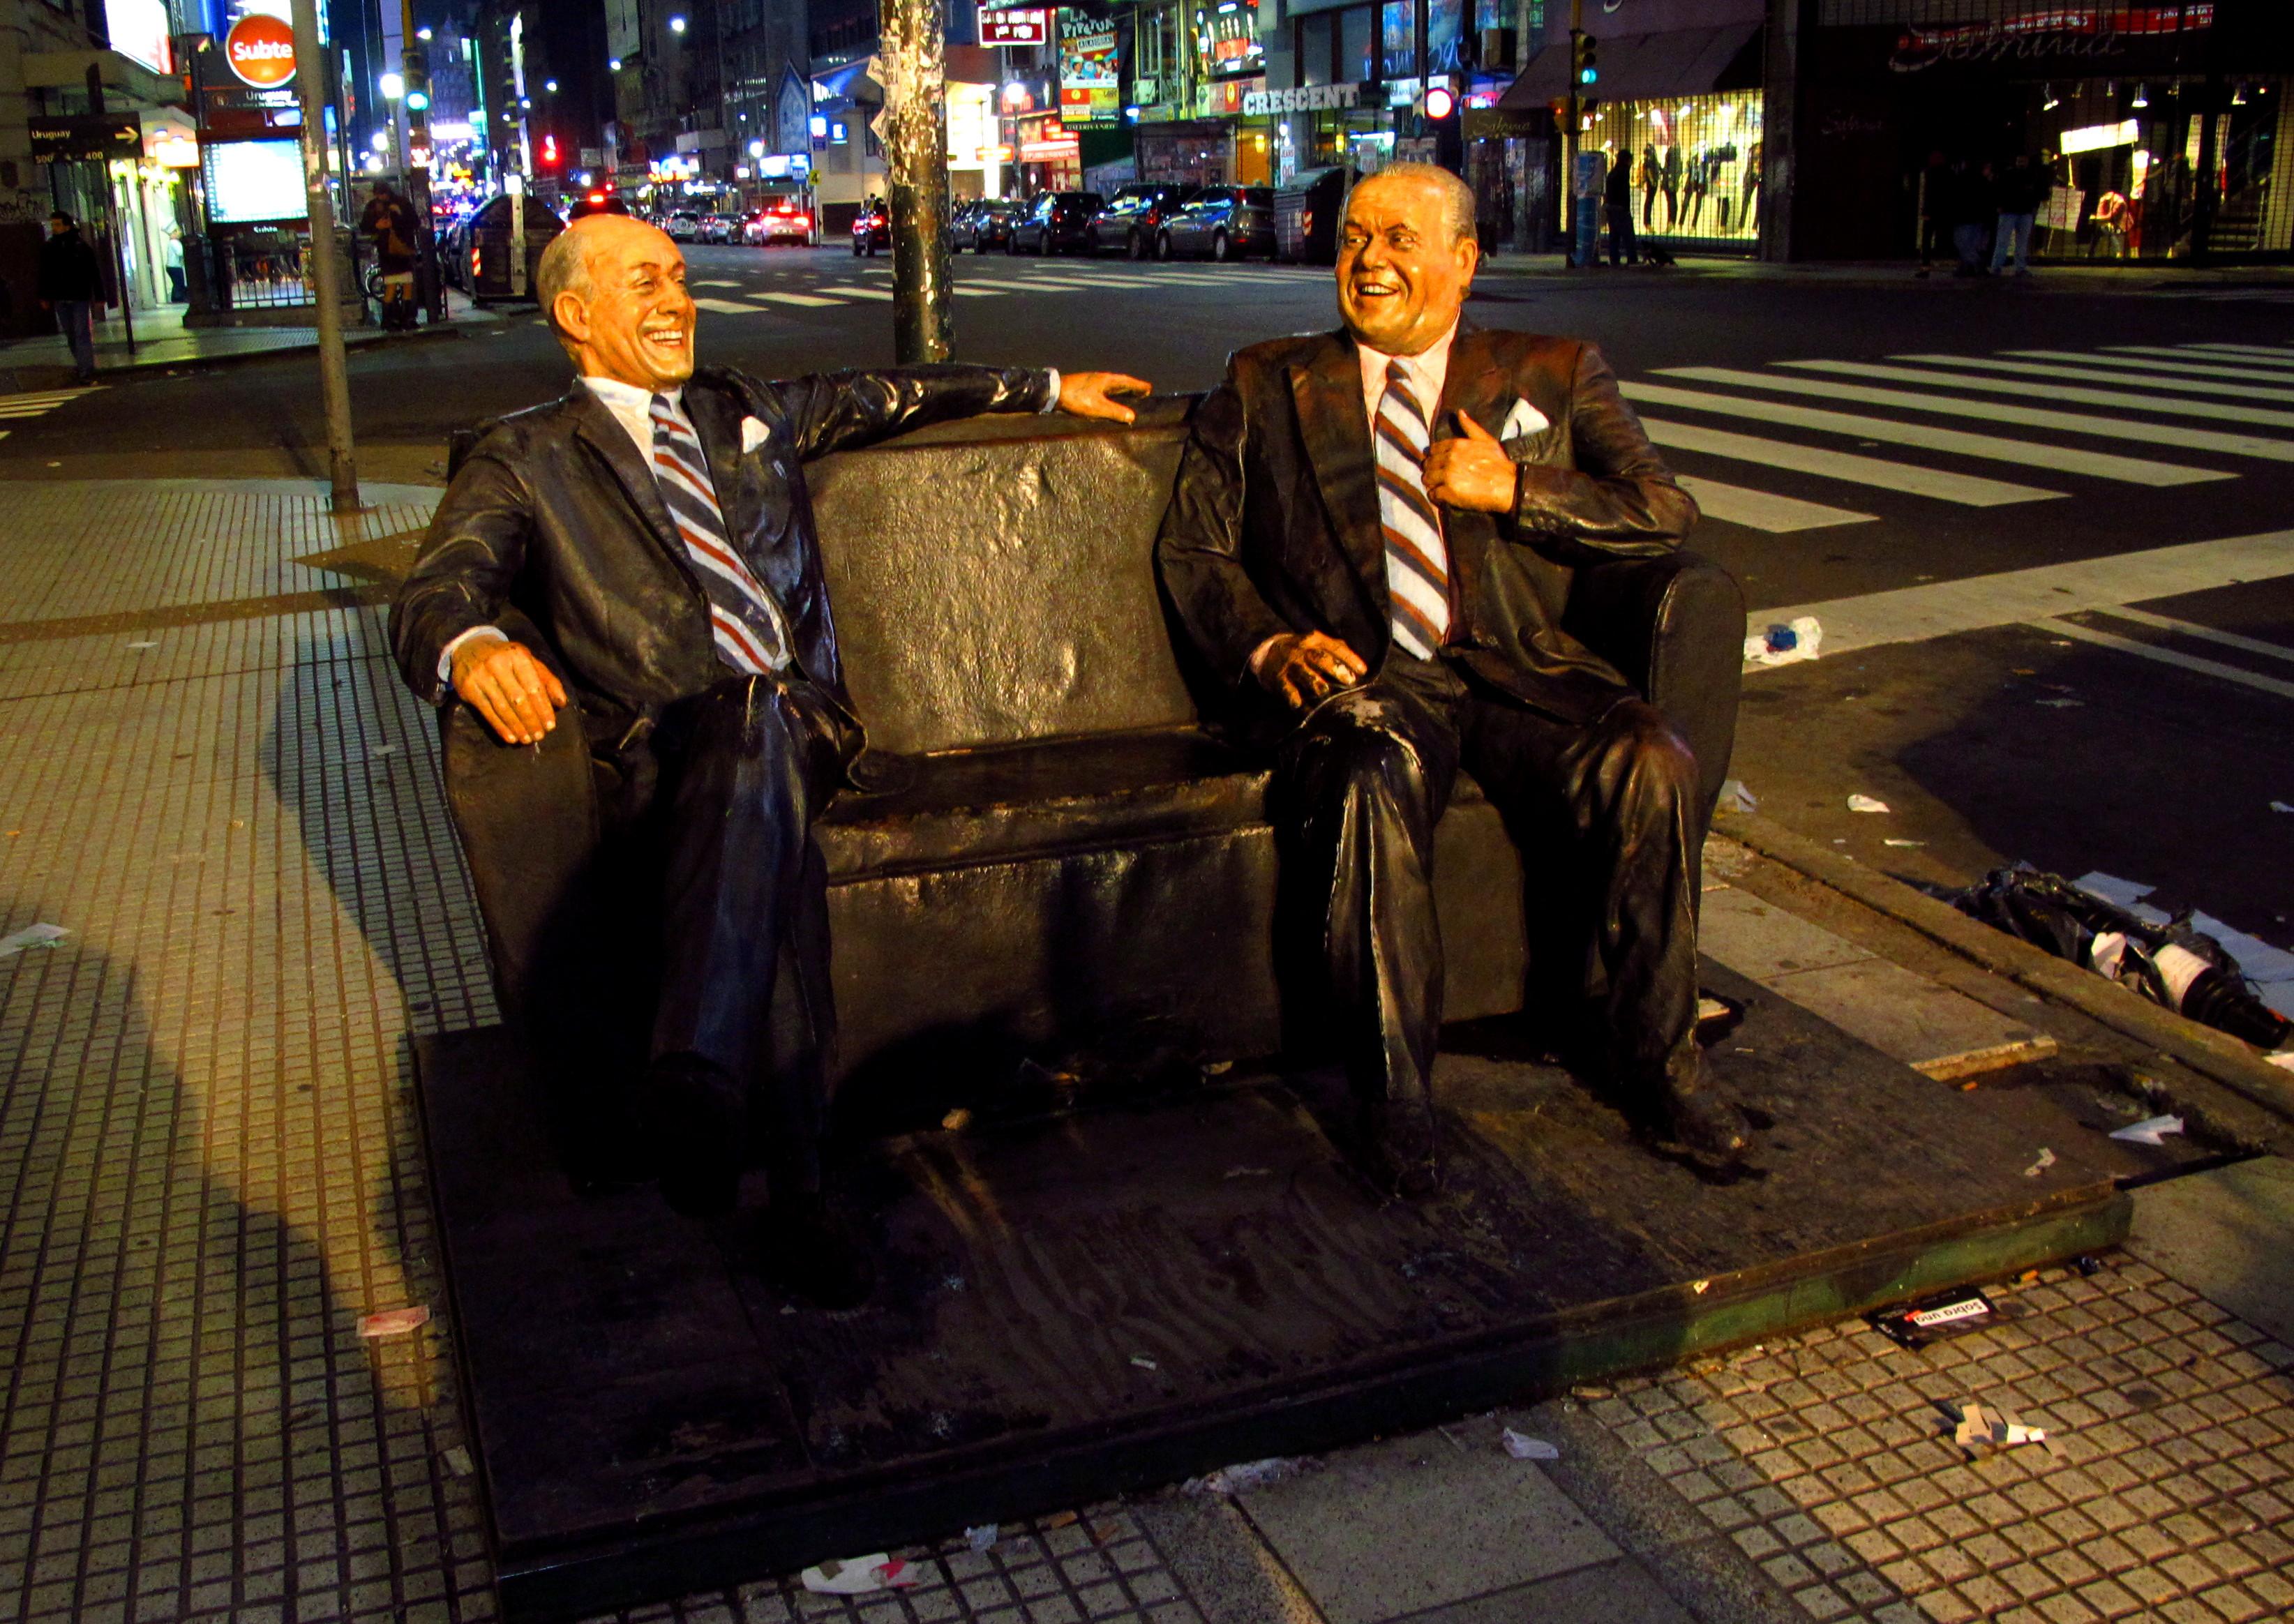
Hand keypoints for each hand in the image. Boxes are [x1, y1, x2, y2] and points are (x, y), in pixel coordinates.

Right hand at [452, 638, 567, 744]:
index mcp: (517, 656)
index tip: (550, 725)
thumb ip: (547, 680)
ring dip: (517, 727)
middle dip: (531, 721)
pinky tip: (510, 738)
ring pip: (502, 708)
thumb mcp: (529, 661)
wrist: (470, 646)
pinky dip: (500, 727)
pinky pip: (487, 712)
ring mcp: (480, 676)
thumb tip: (562, 702)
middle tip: (540, 736)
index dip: (543, 708)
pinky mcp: (468, 688)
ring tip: (527, 739)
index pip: (534, 687)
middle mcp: (497, 664)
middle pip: (518, 699)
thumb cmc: (507, 658)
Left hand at [1057, 370, 1153, 423]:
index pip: (1127, 382)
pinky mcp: (1084, 386)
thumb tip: (1132, 416)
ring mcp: (1092, 381)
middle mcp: (1100, 378)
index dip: (1138, 386)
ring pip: (1111, 385)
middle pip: (1121, 382)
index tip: (1149, 389)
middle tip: (1143, 393)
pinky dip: (1111, 393)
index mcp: (1106, 380)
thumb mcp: (1098, 408)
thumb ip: (1115, 412)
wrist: (1053, 392)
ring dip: (1121, 390)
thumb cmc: (1076, 399)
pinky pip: (1103, 389)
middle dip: (1132, 388)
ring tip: (1129, 396)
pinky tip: (1108, 398)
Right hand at [1256, 631, 1367, 709]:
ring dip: (1316, 683)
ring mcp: (1289, 664)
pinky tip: (1299, 704)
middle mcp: (1302, 650)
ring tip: (1325, 693)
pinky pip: (1287, 689)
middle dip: (1336, 669)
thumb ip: (1336, 650)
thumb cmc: (1301, 650)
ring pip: (1304, 673)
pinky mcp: (1278, 678)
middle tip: (1349, 681)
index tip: (1363, 671)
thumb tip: (1359, 663)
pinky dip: (1293, 697)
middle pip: (1321, 658)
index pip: (1335, 648)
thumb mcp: (1316, 644)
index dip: (1350, 659)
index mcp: (1315, 640)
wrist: (1268, 652)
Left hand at [1420, 412, 1519, 513]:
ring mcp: (1448, 475)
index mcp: (1456, 445)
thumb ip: (1470, 427)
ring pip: (1427, 479)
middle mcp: (1450, 458)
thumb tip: (1459, 412)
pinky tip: (1443, 497)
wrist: (1508, 485)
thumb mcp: (1486, 440)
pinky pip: (1433, 494)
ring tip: (1440, 487)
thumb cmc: (1499, 463)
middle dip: (1432, 471)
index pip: (1433, 450)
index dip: (1435, 458)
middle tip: (1439, 479)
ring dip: (1432, 484)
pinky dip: (1436, 496)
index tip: (1441, 465)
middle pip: (1428, 465)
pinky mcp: (1449, 492)